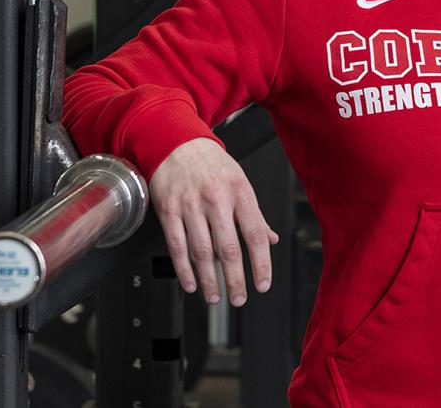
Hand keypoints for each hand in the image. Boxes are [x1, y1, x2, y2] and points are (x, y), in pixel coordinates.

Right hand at [149, 137, 278, 304]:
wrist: (176, 143)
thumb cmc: (211, 164)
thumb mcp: (240, 183)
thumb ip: (254, 214)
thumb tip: (270, 239)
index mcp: (240, 193)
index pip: (255, 234)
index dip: (261, 263)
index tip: (262, 284)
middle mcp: (216, 200)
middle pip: (228, 248)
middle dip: (235, 279)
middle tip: (239, 298)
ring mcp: (191, 206)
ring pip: (202, 251)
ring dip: (209, 280)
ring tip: (215, 297)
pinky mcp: (169, 211)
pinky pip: (177, 245)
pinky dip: (184, 269)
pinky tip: (191, 283)